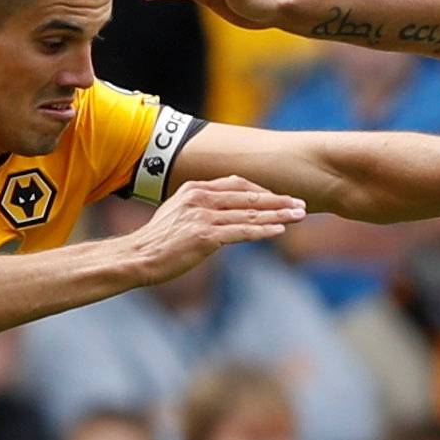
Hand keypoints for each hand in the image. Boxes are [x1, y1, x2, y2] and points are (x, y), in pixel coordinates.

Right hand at [133, 176, 307, 282]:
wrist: (138, 256)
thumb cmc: (159, 241)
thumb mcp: (178, 213)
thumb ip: (200, 206)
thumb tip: (222, 211)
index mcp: (195, 188)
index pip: (237, 183)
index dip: (263, 190)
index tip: (280, 197)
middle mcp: (201, 198)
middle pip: (249, 196)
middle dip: (278, 200)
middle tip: (300, 204)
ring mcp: (204, 216)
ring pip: (250, 213)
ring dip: (278, 215)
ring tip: (298, 216)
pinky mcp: (206, 236)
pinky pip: (242, 232)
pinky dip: (263, 230)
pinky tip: (279, 230)